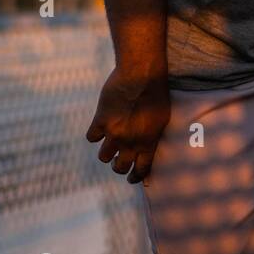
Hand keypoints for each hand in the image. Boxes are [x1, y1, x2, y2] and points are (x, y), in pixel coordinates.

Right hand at [85, 68, 171, 183]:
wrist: (142, 75)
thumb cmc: (157, 94)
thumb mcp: (162, 119)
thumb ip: (153, 136)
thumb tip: (147, 150)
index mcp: (148, 143)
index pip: (140, 170)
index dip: (135, 177)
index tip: (132, 179)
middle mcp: (130, 142)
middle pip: (119, 167)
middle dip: (118, 167)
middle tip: (118, 161)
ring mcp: (114, 133)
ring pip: (103, 157)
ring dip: (106, 153)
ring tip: (109, 143)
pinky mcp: (100, 120)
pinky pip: (91, 137)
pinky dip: (94, 134)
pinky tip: (99, 127)